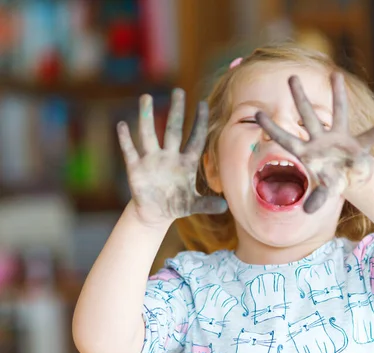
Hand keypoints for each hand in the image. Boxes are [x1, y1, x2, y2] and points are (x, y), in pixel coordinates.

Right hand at [116, 89, 226, 225]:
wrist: (155, 213)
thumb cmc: (177, 204)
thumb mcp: (193, 205)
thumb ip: (207, 204)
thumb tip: (225, 207)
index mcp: (186, 163)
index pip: (195, 138)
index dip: (200, 122)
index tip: (203, 103)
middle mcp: (169, 156)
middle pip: (173, 130)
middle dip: (176, 111)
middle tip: (178, 91)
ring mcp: (152, 160)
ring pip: (149, 134)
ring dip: (147, 117)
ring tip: (146, 97)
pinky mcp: (136, 169)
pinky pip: (130, 151)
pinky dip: (125, 139)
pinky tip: (122, 125)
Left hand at [256, 72, 373, 213]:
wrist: (348, 179)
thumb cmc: (332, 182)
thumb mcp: (325, 192)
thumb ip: (317, 199)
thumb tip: (307, 211)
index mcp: (306, 152)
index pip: (285, 138)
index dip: (271, 127)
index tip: (256, 113)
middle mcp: (320, 139)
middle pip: (307, 115)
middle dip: (299, 97)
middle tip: (291, 76)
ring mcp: (337, 137)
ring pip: (337, 112)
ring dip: (338, 94)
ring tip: (336, 75)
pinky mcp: (355, 142)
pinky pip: (368, 136)